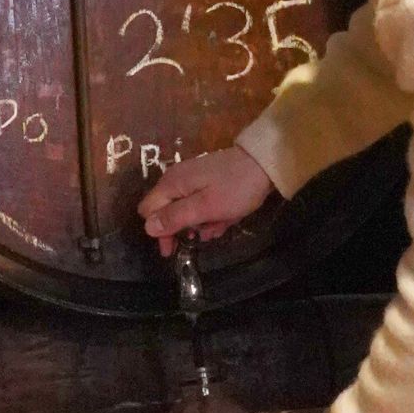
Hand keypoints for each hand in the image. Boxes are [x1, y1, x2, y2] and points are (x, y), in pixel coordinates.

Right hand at [137, 146, 271, 256]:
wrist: (265, 164)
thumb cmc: (235, 188)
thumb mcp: (205, 207)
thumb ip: (175, 217)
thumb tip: (147, 228)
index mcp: (171, 184)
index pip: (148, 211)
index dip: (159, 231)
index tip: (174, 248)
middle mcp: (176, 179)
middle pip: (165, 211)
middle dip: (181, 228)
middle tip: (201, 238)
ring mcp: (193, 179)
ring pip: (185, 210)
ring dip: (199, 223)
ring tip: (219, 227)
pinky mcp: (207, 181)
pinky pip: (200, 204)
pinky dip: (209, 215)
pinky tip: (224, 220)